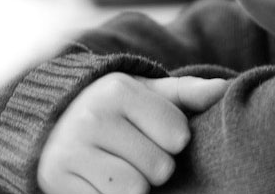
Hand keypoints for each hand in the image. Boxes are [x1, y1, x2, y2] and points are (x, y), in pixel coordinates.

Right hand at [37, 73, 227, 193]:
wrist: (51, 124)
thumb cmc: (114, 111)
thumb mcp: (148, 96)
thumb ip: (187, 94)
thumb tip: (223, 90)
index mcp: (118, 90)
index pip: (178, 136)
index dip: (173, 140)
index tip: (152, 132)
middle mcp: (91, 117)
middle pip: (159, 167)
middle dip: (153, 166)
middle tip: (132, 153)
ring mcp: (71, 150)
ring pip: (135, 190)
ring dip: (134, 186)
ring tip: (118, 168)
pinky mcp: (57, 179)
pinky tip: (100, 181)